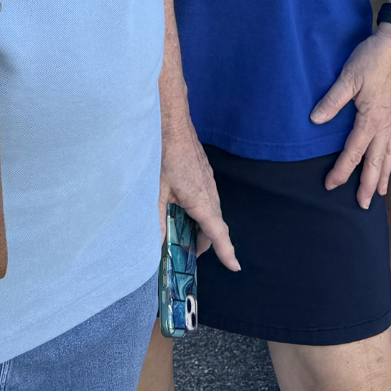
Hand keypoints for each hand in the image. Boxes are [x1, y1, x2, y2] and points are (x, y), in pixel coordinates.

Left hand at [158, 115, 239, 269]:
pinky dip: (199, 211)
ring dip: (201, 226)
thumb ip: (156, 221)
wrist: (172, 123)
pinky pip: (207, 198)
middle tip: (186, 254)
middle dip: (205, 242)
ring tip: (181, 233)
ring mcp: (208, 180)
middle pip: (214, 225)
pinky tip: (181, 208)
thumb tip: (156, 247)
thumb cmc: (164, 155)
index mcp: (200, 200)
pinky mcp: (204, 172)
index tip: (234, 267)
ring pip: (210, 211)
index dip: (226, 251)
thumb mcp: (155, 191)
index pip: (217, 231)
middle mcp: (209, 191)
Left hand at [310, 25, 390, 206]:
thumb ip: (332, 100)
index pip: (353, 152)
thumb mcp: (349, 76)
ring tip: (380, 192)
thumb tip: (315, 119)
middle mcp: (384, 125)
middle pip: (375, 162)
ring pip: (388, 155)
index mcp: (371, 119)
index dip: (341, 170)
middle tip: (363, 205)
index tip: (330, 185)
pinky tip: (389, 161)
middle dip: (368, 185)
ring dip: (383, 175)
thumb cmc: (374, 58)